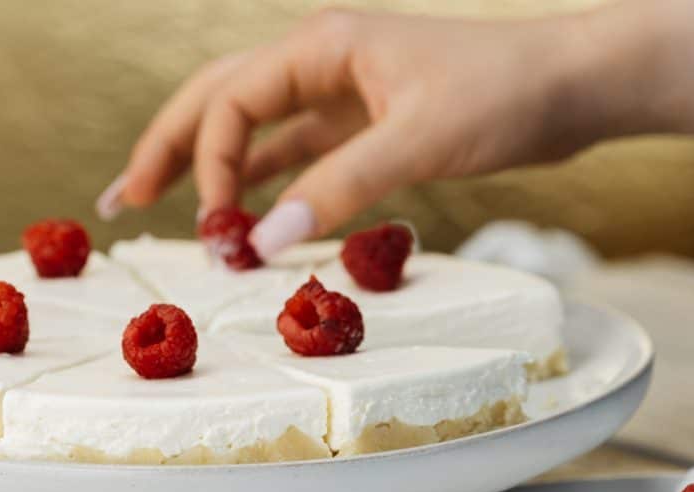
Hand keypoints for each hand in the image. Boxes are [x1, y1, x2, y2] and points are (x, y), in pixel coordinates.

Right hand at [96, 6, 655, 257]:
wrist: (572, 87)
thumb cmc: (504, 94)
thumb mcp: (417, 141)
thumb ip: (338, 190)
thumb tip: (263, 243)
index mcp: (322, 45)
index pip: (231, 101)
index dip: (209, 164)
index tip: (220, 225)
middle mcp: (325, 61)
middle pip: (222, 102)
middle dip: (171, 149)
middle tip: (121, 199)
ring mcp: (348, 94)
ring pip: (261, 131)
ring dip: (217, 169)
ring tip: (166, 208)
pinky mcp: (375, 124)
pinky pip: (306, 154)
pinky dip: (275, 183)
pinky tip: (251, 209)